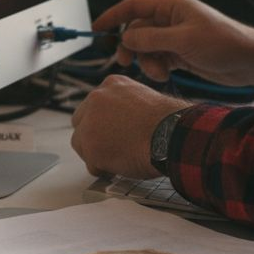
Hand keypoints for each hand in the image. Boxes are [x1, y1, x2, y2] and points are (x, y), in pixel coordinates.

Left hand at [69, 75, 188, 177]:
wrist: (172, 134)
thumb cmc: (168, 123)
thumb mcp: (145, 100)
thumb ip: (126, 107)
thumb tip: (121, 124)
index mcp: (111, 84)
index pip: (94, 105)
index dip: (102, 123)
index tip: (111, 132)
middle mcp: (96, 98)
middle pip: (81, 122)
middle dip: (93, 136)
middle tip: (111, 148)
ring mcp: (90, 122)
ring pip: (81, 143)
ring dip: (97, 153)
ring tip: (120, 158)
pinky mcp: (90, 145)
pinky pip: (90, 163)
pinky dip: (103, 169)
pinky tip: (122, 166)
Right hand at [93, 0, 253, 94]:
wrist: (248, 61)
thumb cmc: (223, 42)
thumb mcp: (183, 40)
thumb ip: (152, 38)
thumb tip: (127, 38)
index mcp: (172, 6)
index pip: (134, 6)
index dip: (113, 16)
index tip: (96, 29)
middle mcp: (171, 19)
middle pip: (137, 30)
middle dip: (132, 47)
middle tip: (126, 62)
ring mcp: (175, 37)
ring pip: (146, 48)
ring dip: (147, 61)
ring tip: (159, 72)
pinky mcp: (181, 54)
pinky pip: (157, 59)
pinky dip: (157, 68)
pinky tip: (165, 75)